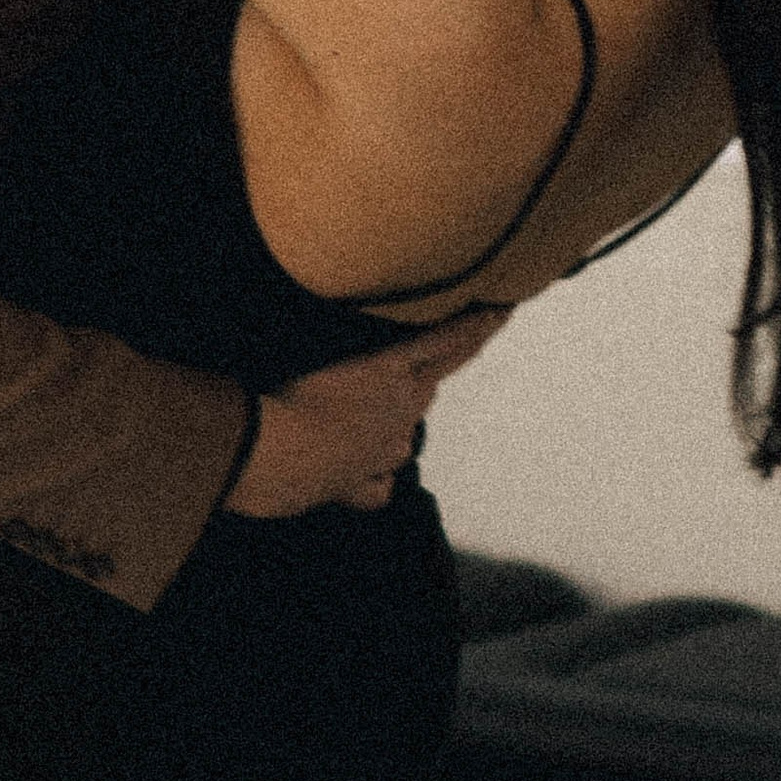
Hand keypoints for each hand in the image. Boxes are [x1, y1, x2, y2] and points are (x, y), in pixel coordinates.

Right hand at [221, 308, 509, 518]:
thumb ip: (338, 328)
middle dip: (438, 369)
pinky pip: (380, 482)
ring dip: (399, 422)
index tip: (506, 310)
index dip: (480, 326)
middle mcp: (400, 410)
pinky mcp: (362, 485)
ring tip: (373, 410)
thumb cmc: (287, 386)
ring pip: (406, 435)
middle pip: (431, 386)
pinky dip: (376, 476)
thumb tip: (337, 295)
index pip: (450, 341)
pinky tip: (364, 474)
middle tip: (444, 352)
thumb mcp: (315, 340)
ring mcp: (385, 451)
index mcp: (394, 368)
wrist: (274, 452)